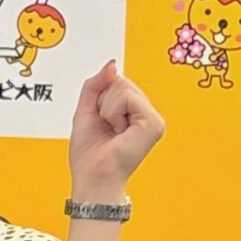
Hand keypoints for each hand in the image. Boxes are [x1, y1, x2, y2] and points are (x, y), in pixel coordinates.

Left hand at [67, 60, 164, 201]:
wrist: (93, 177)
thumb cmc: (89, 154)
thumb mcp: (86, 110)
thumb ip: (96, 84)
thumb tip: (112, 64)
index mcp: (134, 112)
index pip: (117, 82)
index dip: (100, 98)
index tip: (101, 121)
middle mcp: (146, 114)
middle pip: (120, 81)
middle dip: (103, 102)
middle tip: (106, 128)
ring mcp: (152, 119)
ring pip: (122, 86)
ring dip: (106, 109)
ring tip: (112, 131)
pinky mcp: (153, 123)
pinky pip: (126, 96)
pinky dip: (112, 113)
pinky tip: (118, 132)